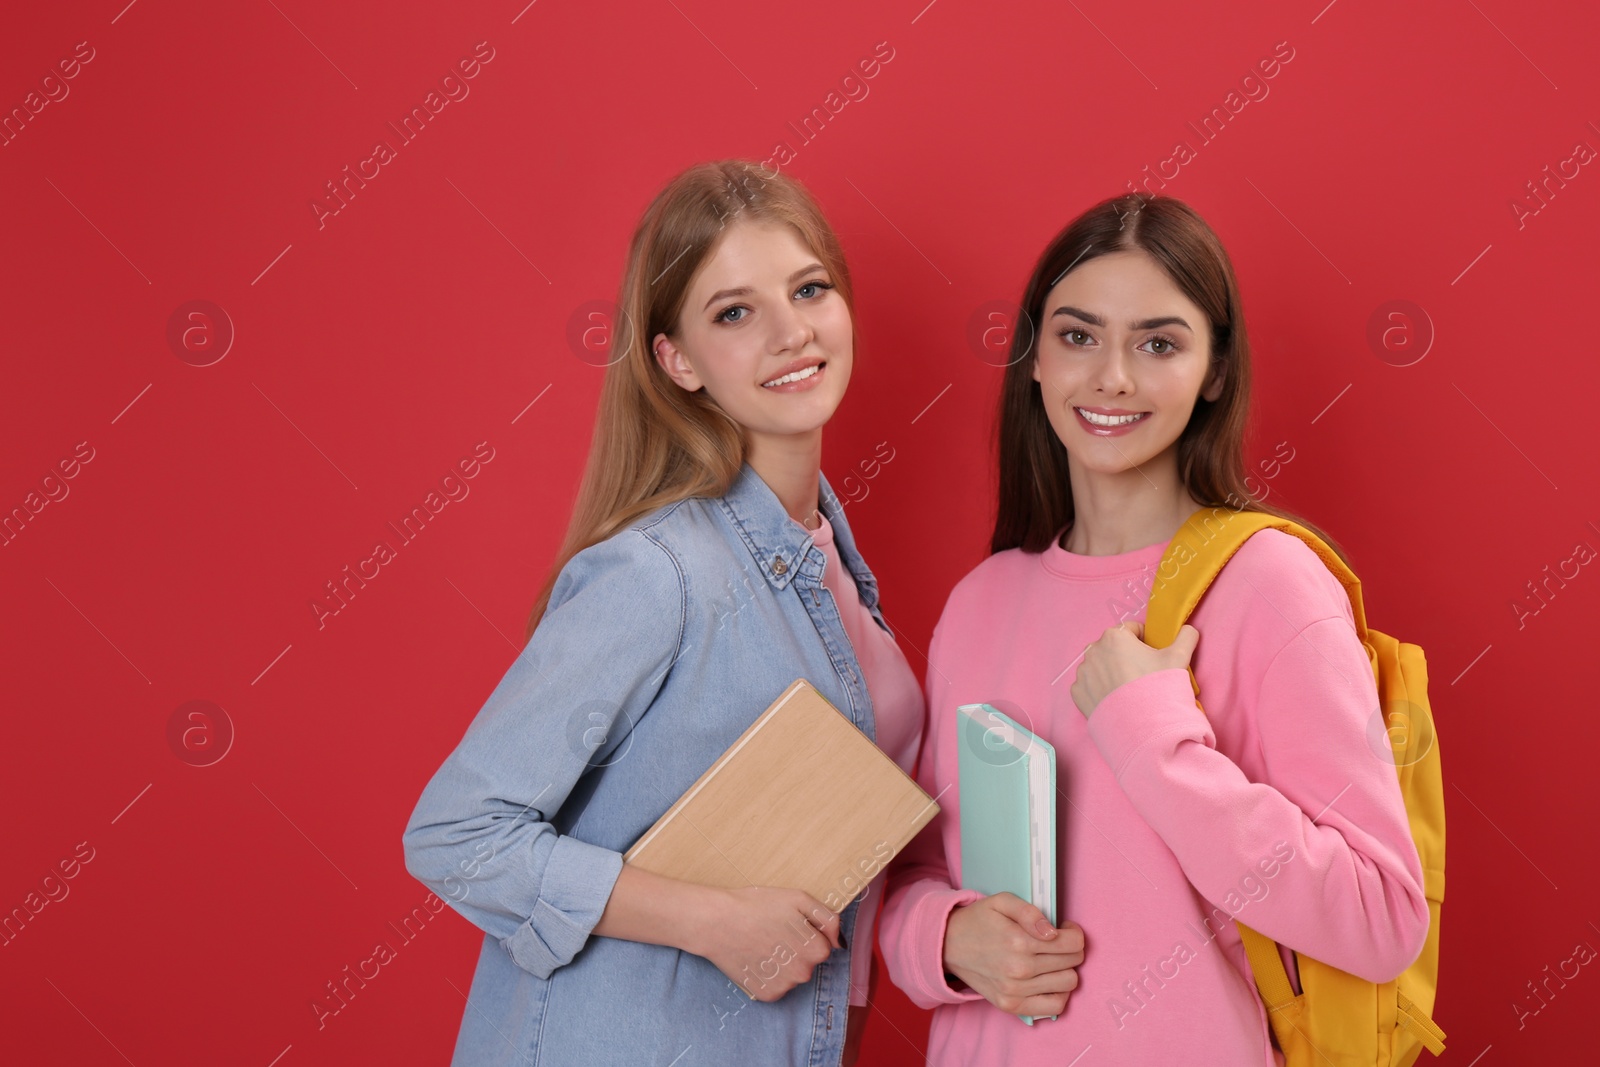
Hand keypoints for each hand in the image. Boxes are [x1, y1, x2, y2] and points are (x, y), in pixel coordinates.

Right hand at [691, 886, 841, 1002]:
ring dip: (782, 964)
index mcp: (816, 950)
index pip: (822, 946)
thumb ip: (828, 919)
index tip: (787, 925)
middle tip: (772, 933)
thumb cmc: (757, 905)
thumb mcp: (799, 898)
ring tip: (761, 944)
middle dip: (795, 950)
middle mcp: (804, 973)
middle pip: (807, 962)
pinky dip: (768, 976)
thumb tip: (839, 942)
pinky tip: (755, 958)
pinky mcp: (767, 995)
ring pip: (792, 975)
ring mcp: (785, 986)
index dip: (805, 934)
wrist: (718, 922)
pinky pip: (777, 986)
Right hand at [942, 892, 1084, 1018]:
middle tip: (1056, 942)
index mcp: (1019, 941)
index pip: (1073, 943)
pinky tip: (1048, 980)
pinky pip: (1054, 1007)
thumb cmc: (978, 921)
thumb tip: (1052, 932)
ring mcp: (1015, 991)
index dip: (1074, 933)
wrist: (948, 946)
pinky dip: (1058, 993)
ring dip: (1065, 969)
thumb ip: (1029, 911)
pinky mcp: (1011, 1006)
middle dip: (1071, 949)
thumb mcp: (1001, 901)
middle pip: (1073, 962)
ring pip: (1068, 983)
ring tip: (1051, 960)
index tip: (1066, 929)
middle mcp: (1019, 970)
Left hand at [1070, 621, 1198, 718]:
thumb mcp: (1178, 658)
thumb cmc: (1158, 687)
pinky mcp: (1077, 693)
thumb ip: (1185, 637)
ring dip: (1111, 672)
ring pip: (1100, 666)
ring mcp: (1083, 673)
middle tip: (1142, 676)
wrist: (1141, 727)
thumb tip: (1190, 629)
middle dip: (1126, 657)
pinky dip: (1101, 690)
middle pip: (1114, 648)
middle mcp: (1093, 651)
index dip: (1144, 642)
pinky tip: (1116, 700)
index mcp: (1114, 637)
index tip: (1152, 657)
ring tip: (1129, 690)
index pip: (1131, 630)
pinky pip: (1090, 685)